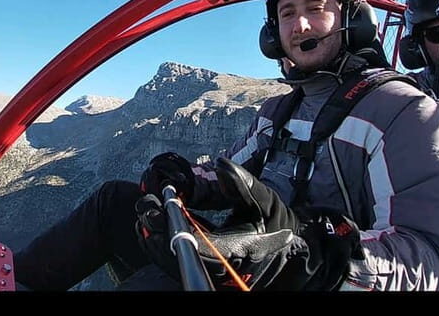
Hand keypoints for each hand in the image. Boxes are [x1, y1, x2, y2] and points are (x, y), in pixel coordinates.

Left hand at [136, 157, 360, 290]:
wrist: (294, 255)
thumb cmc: (279, 226)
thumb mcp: (265, 200)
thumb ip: (243, 183)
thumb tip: (220, 164)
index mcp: (236, 249)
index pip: (196, 241)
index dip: (175, 221)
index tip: (163, 200)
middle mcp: (221, 267)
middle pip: (180, 254)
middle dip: (159, 230)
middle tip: (145, 207)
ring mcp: (214, 274)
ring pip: (176, 263)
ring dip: (156, 241)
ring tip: (144, 217)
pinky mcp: (208, 273)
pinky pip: (179, 264)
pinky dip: (163, 249)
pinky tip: (152, 231)